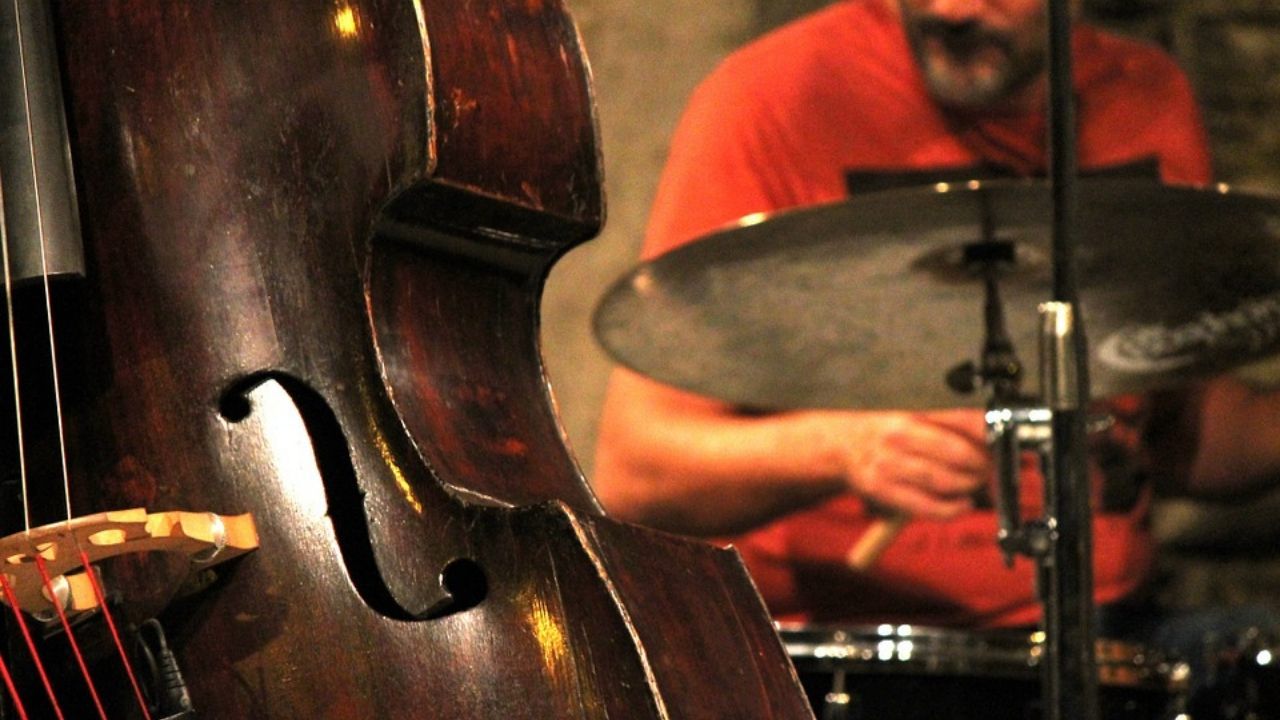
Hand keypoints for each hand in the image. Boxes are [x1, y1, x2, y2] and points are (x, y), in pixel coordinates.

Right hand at [834, 409, 991, 519]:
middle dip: (982, 465)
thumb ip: (951, 427)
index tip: (1002, 442)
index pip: (960, 420)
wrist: (843, 447)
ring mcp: (890, 465)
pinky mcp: (884, 490)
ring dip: (969, 486)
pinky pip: (926, 506)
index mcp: (910, 416)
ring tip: (976, 484)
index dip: (987, 434)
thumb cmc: (886, 434)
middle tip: (991, 469)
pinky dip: (951, 509)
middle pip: (957, 454)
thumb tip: (993, 441)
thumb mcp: (914, 418)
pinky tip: (963, 505)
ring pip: (945, 481)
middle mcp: (899, 438)